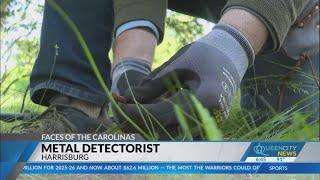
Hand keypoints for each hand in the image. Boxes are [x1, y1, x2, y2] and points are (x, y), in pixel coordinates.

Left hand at [114, 24, 253, 138]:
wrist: (231, 56)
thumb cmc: (205, 54)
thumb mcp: (177, 64)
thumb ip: (153, 85)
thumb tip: (127, 98)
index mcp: (203, 99)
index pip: (159, 114)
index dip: (133, 111)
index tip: (115, 104)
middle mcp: (206, 118)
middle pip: (161, 131)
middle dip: (135, 121)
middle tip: (118, 108)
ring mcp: (207, 124)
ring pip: (167, 134)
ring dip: (145, 124)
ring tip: (128, 109)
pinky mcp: (203, 124)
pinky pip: (175, 130)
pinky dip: (157, 124)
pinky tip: (145, 111)